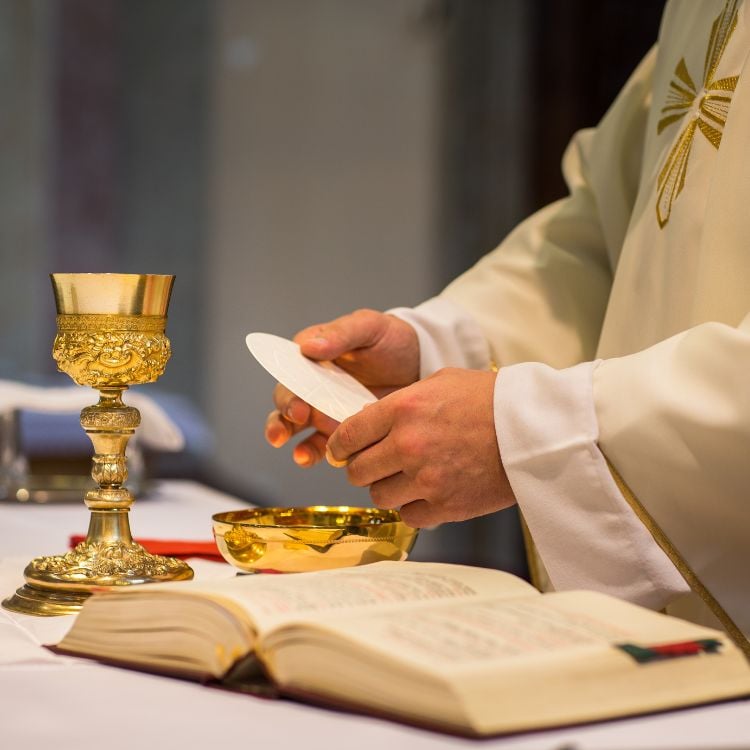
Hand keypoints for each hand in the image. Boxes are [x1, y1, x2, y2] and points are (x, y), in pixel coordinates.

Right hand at [265, 309, 419, 466]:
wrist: (420, 363)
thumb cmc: (392, 339)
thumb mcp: (369, 327)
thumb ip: (341, 334)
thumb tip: (308, 347)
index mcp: (312, 354)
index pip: (288, 370)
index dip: (288, 388)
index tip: (297, 404)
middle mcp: (311, 382)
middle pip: (286, 400)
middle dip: (283, 417)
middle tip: (297, 421)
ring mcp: (322, 407)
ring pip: (293, 425)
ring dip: (288, 438)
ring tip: (299, 454)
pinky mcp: (338, 428)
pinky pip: (317, 444)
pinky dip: (310, 453)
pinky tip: (309, 458)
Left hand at [326, 368, 515, 527]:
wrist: (534, 429)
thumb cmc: (490, 399)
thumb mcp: (441, 382)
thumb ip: (401, 400)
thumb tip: (370, 419)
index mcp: (403, 410)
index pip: (347, 435)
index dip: (339, 445)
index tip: (342, 450)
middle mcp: (408, 445)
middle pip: (356, 471)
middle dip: (362, 467)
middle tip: (375, 464)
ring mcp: (426, 479)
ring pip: (378, 496)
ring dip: (387, 487)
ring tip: (406, 477)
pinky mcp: (446, 506)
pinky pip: (408, 515)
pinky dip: (412, 507)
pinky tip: (426, 492)